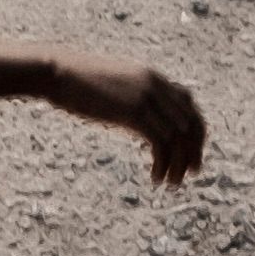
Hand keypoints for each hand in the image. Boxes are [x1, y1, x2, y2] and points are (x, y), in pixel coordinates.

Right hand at [46, 54, 207, 180]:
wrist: (58, 72)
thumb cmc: (77, 84)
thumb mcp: (112, 89)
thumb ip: (131, 100)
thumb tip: (137, 121)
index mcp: (153, 78)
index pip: (189, 105)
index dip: (196, 131)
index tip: (191, 153)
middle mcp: (156, 86)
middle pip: (191, 122)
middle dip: (194, 151)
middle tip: (189, 174)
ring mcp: (146, 97)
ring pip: (178, 136)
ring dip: (178, 163)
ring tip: (171, 183)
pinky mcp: (133, 112)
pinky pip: (160, 142)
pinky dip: (163, 164)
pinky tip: (155, 177)